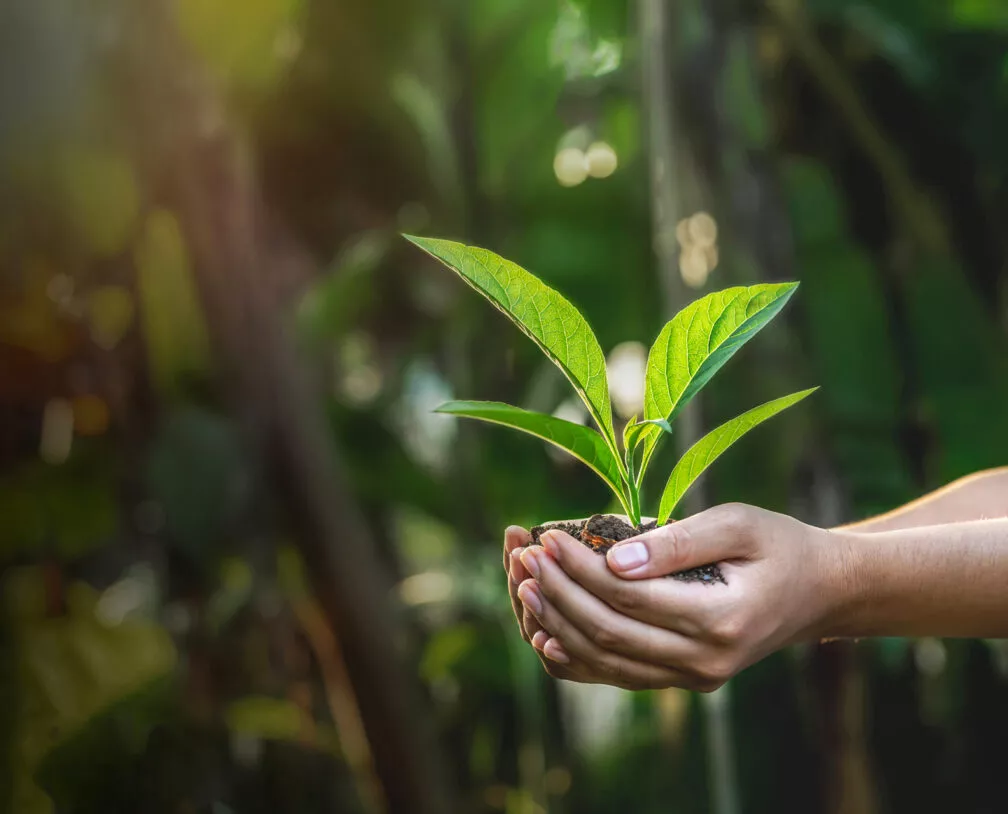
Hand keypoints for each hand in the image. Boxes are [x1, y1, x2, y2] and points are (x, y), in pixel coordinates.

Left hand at [506, 504, 844, 690]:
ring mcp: (693, 678)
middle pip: (607, 633)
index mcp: (720, 619)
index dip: (579, 568)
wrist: (819, 593)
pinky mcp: (682, 679)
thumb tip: (612, 559)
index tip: (547, 537)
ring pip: (605, 662)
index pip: (627, 596)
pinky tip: (545, 631)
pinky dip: (576, 657)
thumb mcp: (738, 524)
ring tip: (524, 586)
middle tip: (524, 557)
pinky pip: (618, 675)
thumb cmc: (779, 546)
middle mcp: (705, 662)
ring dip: (557, 624)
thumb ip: (678, 542)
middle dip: (557, 593)